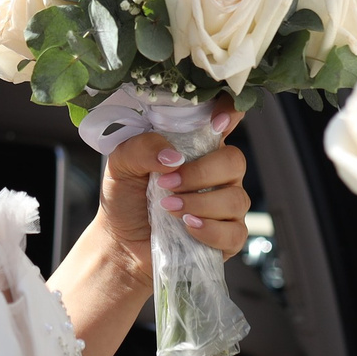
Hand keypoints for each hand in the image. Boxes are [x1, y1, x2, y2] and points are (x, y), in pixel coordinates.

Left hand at [97, 104, 250, 282]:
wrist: (122, 243)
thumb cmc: (126, 199)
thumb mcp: (121, 165)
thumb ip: (142, 149)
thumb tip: (174, 157)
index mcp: (197, 146)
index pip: (226, 118)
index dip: (229, 112)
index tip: (216, 122)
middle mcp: (218, 173)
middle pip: (234, 161)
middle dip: (201, 174)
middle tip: (167, 185)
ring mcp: (226, 204)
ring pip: (235, 199)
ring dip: (199, 204)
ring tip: (168, 209)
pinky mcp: (227, 236)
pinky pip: (235, 232)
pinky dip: (210, 230)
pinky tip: (187, 227)